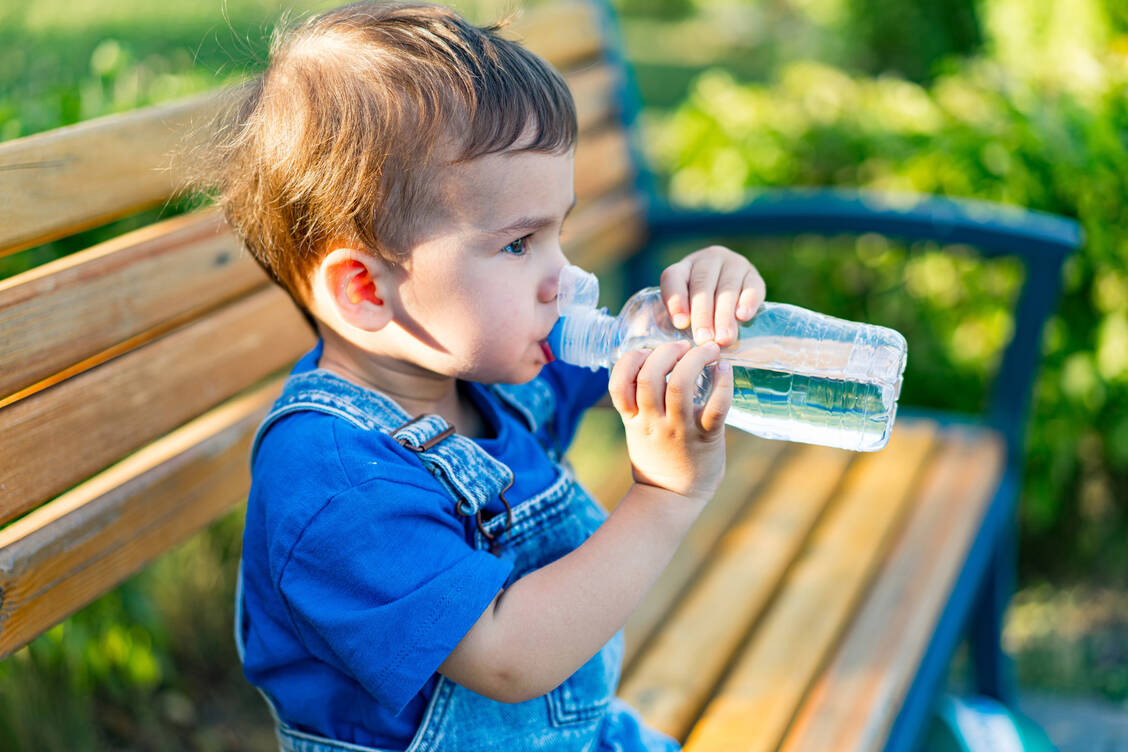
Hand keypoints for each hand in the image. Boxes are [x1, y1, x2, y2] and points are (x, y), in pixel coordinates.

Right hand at [608, 340, 732, 503]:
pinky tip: (724, 369)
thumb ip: (638, 402)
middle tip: (682, 346)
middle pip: (649, 377)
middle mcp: (653, 422)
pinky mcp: (706, 437)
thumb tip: (648, 363)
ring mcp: (679, 429)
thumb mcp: (636, 430)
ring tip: (706, 350)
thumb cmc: (658, 458)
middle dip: (665, 352)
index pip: (619, 383)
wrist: (673, 497)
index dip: (630, 360)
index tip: (646, 353)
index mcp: (633, 419)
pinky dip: (723, 383)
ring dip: (694, 359)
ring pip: (680, 385)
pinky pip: (716, 406)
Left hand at [659, 246, 766, 346]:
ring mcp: (733, 264)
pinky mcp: (754, 275)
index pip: (673, 278)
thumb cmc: (697, 310)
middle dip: (702, 315)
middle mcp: (708, 260)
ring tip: (723, 338)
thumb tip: (683, 326)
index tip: (680, 324)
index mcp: (682, 268)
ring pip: (727, 288)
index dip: (676, 301)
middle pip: (702, 284)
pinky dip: (748, 302)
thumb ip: (679, 319)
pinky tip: (743, 317)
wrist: (729, 299)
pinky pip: (753, 287)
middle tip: (704, 339)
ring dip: (724, 315)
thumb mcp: (683, 311)